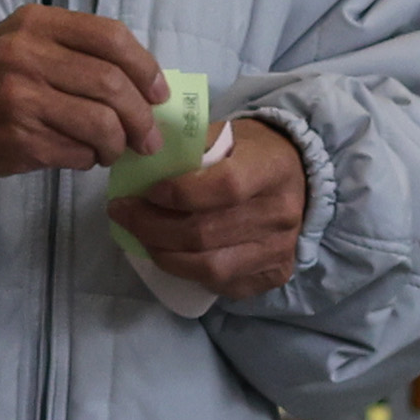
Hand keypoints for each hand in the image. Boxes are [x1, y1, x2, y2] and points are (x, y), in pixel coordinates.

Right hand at [0, 6, 166, 175]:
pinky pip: (80, 153)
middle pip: (113, 85)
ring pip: (102, 125)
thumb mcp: (33, 41)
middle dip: (142, 118)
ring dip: (119, 145)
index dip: (146, 68)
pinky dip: (92, 159)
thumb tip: (151, 89)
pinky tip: (83, 155)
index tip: (158, 94)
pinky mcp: (21, 139)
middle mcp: (27, 55)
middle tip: (148, 138)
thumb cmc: (1, 74)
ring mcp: (22, 98)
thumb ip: (85, 52)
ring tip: (114, 149)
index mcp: (37, 23)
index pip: (111, 37)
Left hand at [108, 120, 307, 299]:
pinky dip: (190, 273)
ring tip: (141, 238)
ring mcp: (280, 250)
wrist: (296, 177)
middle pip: (206, 233)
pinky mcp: (275, 275)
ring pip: (210, 267)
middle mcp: (281, 214)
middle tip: (123, 215)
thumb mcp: (223, 135)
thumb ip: (187, 149)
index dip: (178, 194)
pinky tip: (174, 255)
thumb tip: (137, 166)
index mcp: (271, 170)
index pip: (224, 187)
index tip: (145, 191)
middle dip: (152, 228)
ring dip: (164, 255)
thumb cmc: (249, 151)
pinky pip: (223, 284)